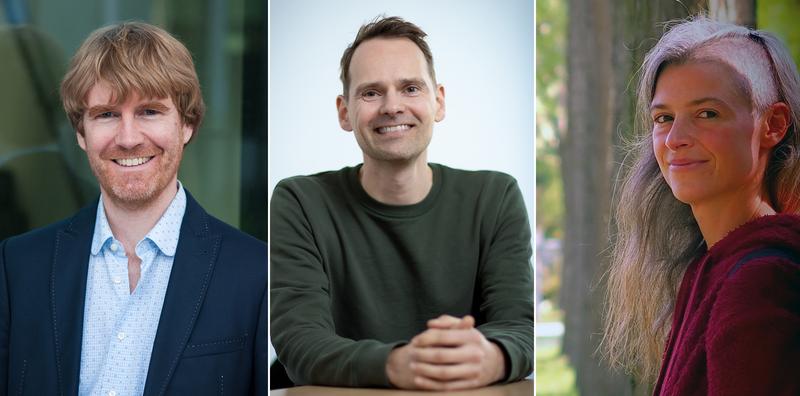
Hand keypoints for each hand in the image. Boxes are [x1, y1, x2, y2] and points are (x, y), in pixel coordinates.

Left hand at [385, 315, 506, 389]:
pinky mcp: (471, 384)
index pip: (443, 336)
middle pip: (441, 356)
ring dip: (424, 370)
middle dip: (422, 355)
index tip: (415, 341)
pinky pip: (447, 386)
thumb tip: (430, 324)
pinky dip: (430, 384)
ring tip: (413, 366)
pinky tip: (419, 380)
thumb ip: (446, 322)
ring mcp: (473, 370)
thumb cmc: (471, 342)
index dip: (425, 338)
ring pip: (443, 373)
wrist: (494, 362)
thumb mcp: (463, 328)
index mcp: (471, 336)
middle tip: (412, 354)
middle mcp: (474, 353)